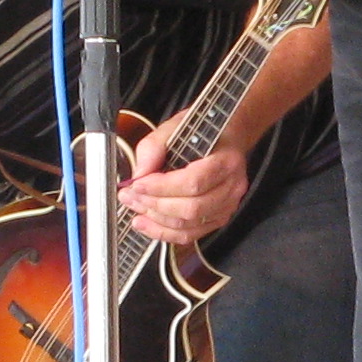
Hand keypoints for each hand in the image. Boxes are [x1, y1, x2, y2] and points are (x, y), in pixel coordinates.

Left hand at [120, 113, 250, 246]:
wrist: (226, 138)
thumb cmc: (203, 132)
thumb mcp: (176, 127)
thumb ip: (155, 147)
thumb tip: (139, 174)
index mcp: (226, 161)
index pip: (194, 182)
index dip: (162, 187)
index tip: (137, 183)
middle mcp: (231, 187)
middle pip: (190, 208)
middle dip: (154, 204)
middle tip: (130, 195)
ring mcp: (226, 206)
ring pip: (187, 225)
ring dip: (155, 219)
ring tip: (135, 205)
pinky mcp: (216, 219)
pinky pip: (189, 235)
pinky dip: (163, 233)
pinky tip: (146, 223)